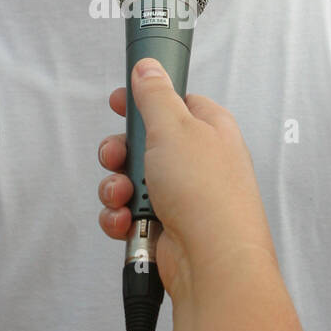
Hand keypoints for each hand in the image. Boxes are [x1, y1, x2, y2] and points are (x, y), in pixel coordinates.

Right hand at [97, 59, 278, 303]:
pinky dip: (120, 217)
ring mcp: (181, 196)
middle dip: (120, 152)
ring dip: (116, 187)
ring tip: (123, 196)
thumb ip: (155, 94)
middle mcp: (197, 161)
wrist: (213, 262)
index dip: (144, 100)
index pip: (174, 102)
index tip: (119, 102)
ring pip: (131, 180)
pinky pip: (129, 213)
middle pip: (143, 143)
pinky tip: (125, 221)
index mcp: (209, 129)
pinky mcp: (165, 226)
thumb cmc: (206, 194)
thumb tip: (149, 68)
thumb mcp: (174, 126)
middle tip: (117, 156)